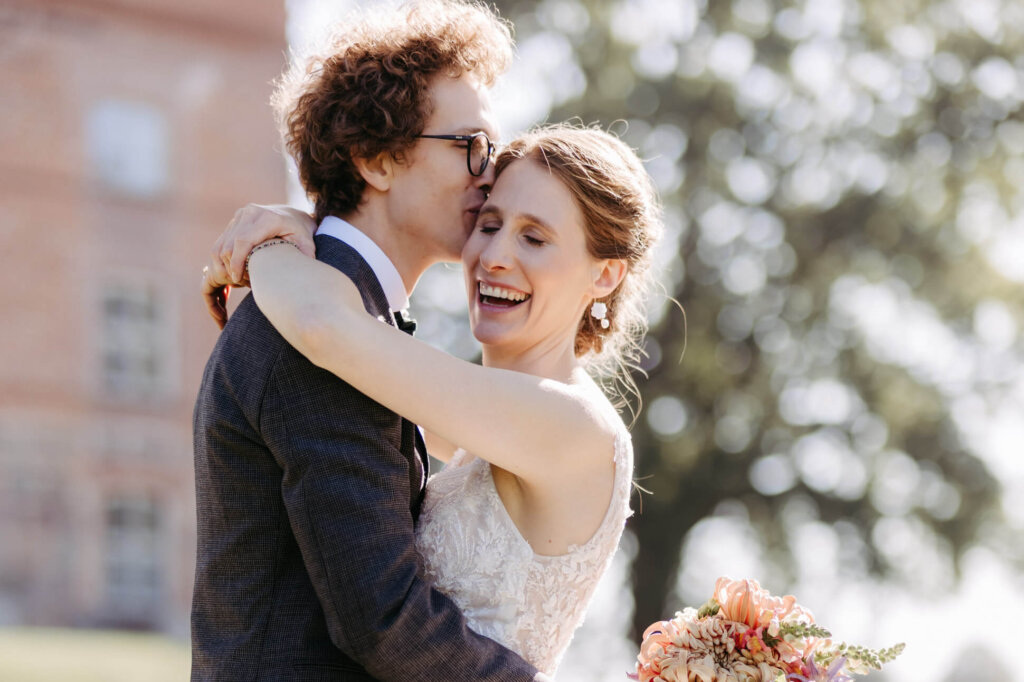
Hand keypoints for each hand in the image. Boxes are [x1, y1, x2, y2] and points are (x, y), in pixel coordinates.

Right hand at [202, 204, 317, 328]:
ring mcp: (240, 215)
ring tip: (239, 278)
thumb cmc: (301, 233)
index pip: (243, 241)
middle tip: (242, 282)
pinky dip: (223, 259)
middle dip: (230, 266)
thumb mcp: (307, 244)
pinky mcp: (235, 220)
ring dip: (224, 264)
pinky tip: (235, 271)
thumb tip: (300, 275)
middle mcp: (251, 213)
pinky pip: (220, 242)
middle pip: (229, 244)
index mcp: (268, 218)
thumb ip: (305, 257)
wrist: (293, 215)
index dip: (237, 262)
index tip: (237, 279)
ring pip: (221, 244)